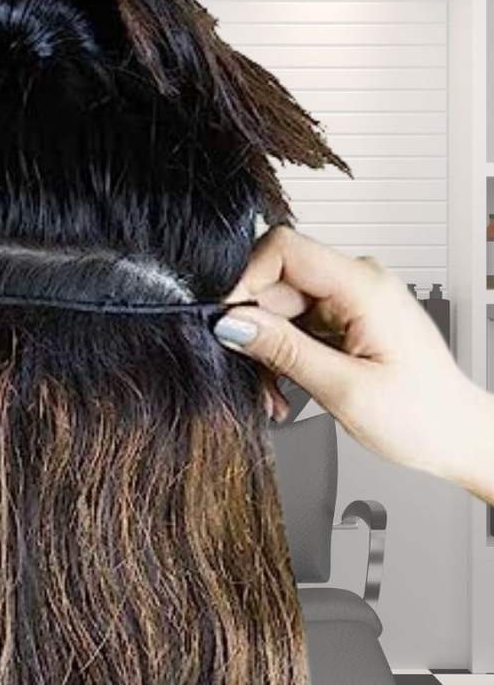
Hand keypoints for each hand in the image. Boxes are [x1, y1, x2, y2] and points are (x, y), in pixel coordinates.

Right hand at [212, 224, 488, 483]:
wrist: (457, 436)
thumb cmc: (423, 415)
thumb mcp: (343, 388)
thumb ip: (283, 350)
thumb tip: (233, 322)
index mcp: (364, 286)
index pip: (283, 248)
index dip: (245, 280)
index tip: (227, 322)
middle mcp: (356, 284)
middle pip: (275, 283)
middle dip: (253, 330)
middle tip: (249, 376)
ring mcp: (349, 301)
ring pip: (278, 309)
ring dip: (266, 351)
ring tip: (274, 395)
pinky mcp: (343, 320)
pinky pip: (294, 326)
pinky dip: (281, 356)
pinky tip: (284, 389)